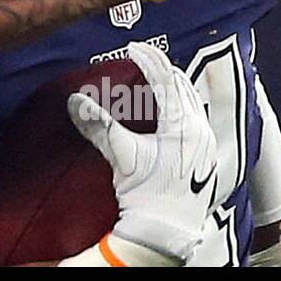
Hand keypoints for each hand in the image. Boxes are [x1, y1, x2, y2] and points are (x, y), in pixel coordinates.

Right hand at [67, 42, 218, 263]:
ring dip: (175, 87)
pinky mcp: (205, 157)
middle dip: (163, 70)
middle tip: (143, 60)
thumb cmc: (146, 195)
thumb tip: (75, 101)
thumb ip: (99, 126)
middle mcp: (199, 130)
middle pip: (183, 87)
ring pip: (193, 102)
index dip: (150, 60)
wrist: (165, 232)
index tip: (134, 48)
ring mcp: (205, 144)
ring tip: (156, 80)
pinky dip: (182, 106)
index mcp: (182, 125)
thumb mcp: (122, 156)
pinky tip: (171, 111)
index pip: (166, 81)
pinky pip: (197, 118)